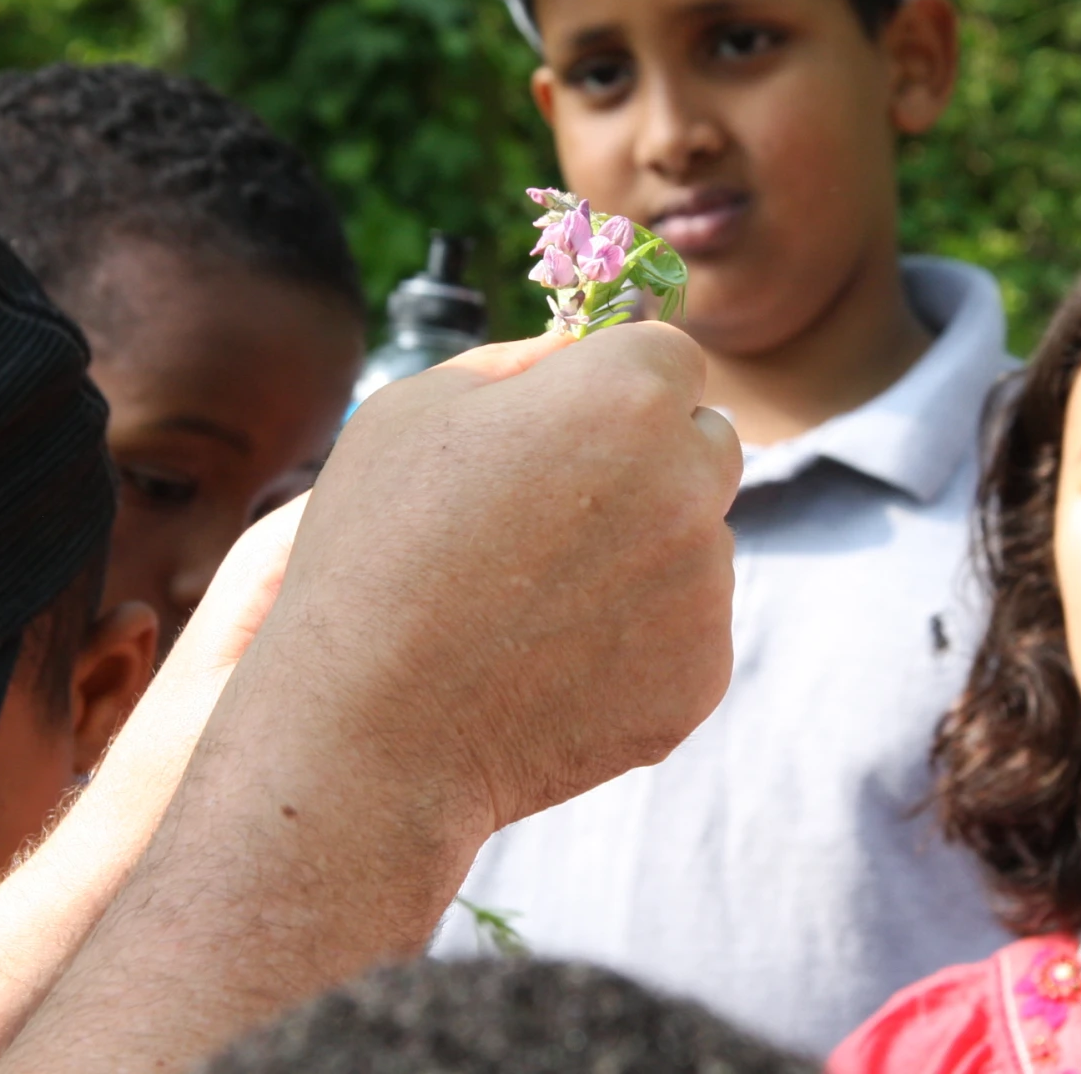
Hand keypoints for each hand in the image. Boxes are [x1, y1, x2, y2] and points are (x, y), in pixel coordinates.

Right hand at [269, 320, 740, 832]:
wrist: (372, 729)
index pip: (674, 356)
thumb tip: (585, 349)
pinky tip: (554, 660)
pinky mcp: (706, 673)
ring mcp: (706, 584)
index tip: (571, 425)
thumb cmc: (374, 548)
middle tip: (559, 511)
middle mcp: (690, 481)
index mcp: (627, 395)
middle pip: (708, 442)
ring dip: (646, 552)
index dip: (618, 384)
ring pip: (699, 541)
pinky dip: (640, 639)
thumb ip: (522, 362)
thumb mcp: (416, 408)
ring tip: (537, 600)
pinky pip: (687, 630)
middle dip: (653, 459)